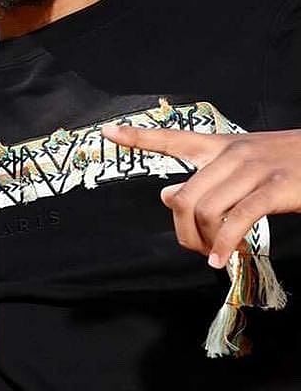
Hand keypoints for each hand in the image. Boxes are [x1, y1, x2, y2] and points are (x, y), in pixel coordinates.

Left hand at [103, 124, 300, 268]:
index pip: (172, 139)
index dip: (138, 137)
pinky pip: (236, 220)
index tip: (107, 132)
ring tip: (215, 253)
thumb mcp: (241, 165)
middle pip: (183, 197)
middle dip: (183, 231)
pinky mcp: (274, 189)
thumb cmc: (286, 165)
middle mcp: (231, 154)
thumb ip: (203, 178)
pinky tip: (222, 259)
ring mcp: (253, 170)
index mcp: (220, 145)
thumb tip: (166, 194)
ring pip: (205, 211)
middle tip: (195, 247)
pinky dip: (224, 245)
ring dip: (204, 241)